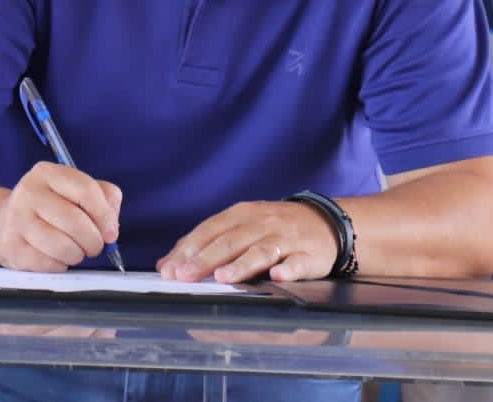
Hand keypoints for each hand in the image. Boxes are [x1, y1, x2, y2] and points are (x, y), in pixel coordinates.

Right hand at [0, 161, 121, 271]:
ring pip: (63, 246)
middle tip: (93, 246)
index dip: (105, 216)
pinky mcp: (11, 246)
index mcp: (48, 173)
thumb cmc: (48, 208)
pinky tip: (55, 257)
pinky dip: (60, 265)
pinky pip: (49, 263)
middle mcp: (29, 192)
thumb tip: (111, 224)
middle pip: (76, 221)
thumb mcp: (74, 191)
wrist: (1, 223)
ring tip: (74, 251)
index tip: (110, 232)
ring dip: (77, 255)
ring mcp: (16, 219)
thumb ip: (103, 198)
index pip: (86, 190)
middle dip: (93, 241)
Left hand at [157, 200, 336, 283]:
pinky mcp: (309, 255)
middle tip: (185, 276)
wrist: (326, 222)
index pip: (210, 230)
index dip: (189, 249)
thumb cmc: (274, 227)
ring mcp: (285, 239)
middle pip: (230, 241)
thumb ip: (205, 243)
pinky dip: (287, 269)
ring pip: (261, 251)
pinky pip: (297, 262)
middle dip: (206, 259)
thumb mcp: (240, 226)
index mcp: (241, 215)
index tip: (170, 268)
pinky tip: (277, 276)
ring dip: (241, 265)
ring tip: (223, 277)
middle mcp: (261, 224)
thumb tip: (166, 263)